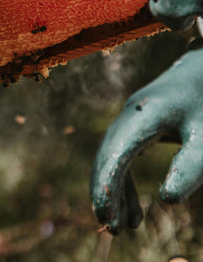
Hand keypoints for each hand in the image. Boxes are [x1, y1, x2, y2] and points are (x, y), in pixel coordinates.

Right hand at [90, 44, 202, 233]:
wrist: (202, 70)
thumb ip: (189, 167)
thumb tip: (167, 200)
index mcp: (147, 113)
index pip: (119, 150)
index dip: (108, 183)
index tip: (104, 214)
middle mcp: (130, 113)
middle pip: (108, 154)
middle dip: (105, 190)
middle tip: (112, 227)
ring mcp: (129, 116)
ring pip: (111, 155)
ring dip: (113, 188)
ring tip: (124, 225)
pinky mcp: (134, 123)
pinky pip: (121, 153)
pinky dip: (122, 179)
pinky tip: (131, 205)